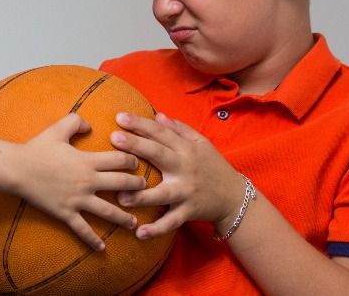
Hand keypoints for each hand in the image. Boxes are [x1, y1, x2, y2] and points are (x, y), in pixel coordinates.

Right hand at [13, 113, 145, 250]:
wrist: (17, 169)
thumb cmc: (37, 148)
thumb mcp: (58, 129)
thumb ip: (76, 122)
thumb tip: (89, 125)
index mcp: (88, 161)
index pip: (120, 160)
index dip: (132, 160)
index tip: (137, 163)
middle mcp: (88, 181)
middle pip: (121, 184)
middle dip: (137, 186)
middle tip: (144, 189)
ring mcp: (78, 200)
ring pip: (108, 211)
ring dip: (124, 217)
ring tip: (134, 222)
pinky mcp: (66, 213)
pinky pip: (82, 229)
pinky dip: (92, 240)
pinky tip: (102, 248)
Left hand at [109, 112, 245, 238]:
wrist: (234, 197)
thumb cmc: (212, 166)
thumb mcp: (201, 144)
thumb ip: (179, 129)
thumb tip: (157, 115)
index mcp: (186, 149)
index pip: (161, 133)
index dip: (141, 124)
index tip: (120, 117)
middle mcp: (185, 168)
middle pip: (159, 154)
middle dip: (137, 146)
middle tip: (114, 138)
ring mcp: (186, 192)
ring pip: (162, 193)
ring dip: (141, 196)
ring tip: (121, 196)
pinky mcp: (188, 212)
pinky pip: (171, 222)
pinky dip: (156, 229)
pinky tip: (139, 233)